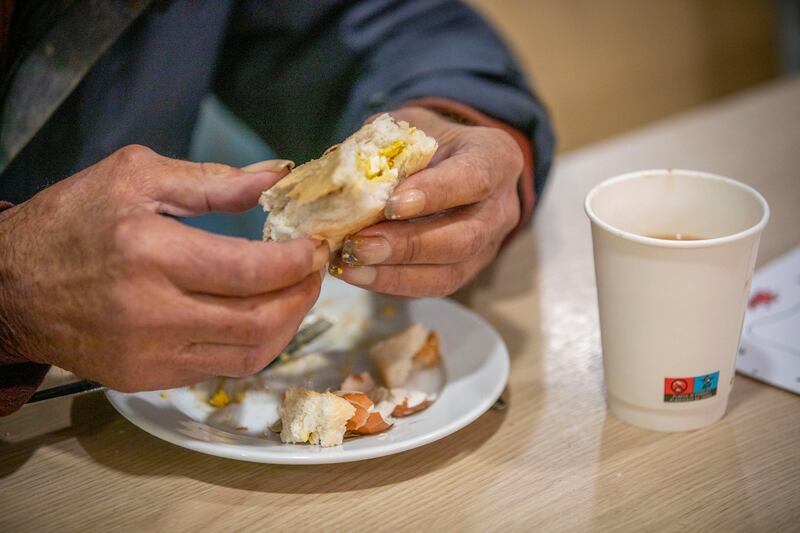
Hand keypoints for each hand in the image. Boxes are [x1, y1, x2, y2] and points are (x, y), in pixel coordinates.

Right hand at [0, 146, 326, 390]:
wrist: (10, 286)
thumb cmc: (71, 221)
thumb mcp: (135, 177)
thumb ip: (214, 180)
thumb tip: (278, 176)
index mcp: (150, 251)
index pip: (250, 270)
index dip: (297, 262)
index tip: (315, 247)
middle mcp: (151, 312)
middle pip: (259, 320)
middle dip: (302, 296)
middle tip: (314, 272)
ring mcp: (148, 353)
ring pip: (248, 354)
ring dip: (286, 325)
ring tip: (294, 293)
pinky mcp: (144, 377)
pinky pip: (219, 368)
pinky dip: (251, 343)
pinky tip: (256, 316)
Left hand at [330, 107, 522, 296]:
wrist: (449, 160)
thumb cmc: (427, 140)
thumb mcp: (410, 127)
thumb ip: (385, 148)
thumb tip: (342, 182)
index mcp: (495, 157)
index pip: (473, 179)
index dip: (434, 194)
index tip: (390, 204)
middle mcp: (501, 206)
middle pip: (465, 237)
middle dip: (408, 245)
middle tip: (359, 244)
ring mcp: (489, 245)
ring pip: (451, 272)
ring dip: (396, 273)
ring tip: (351, 265)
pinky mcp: (467, 270)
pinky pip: (433, 286)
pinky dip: (392, 283)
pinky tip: (358, 274)